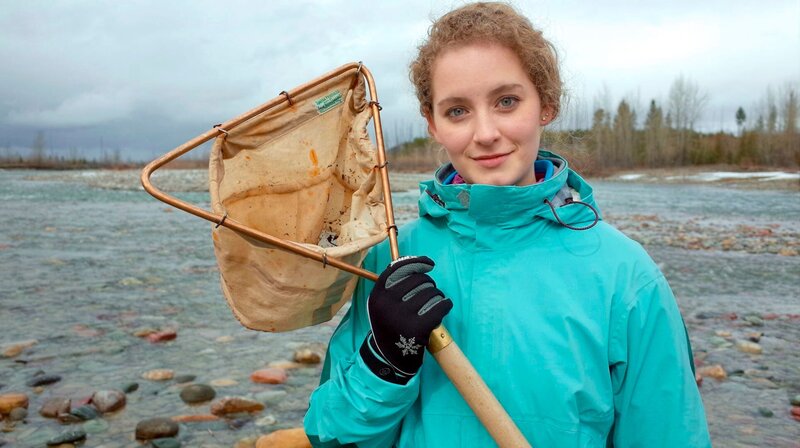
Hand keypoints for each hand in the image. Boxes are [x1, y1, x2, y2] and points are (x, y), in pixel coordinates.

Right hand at [361, 256, 452, 380]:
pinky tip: (445, 306)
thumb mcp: (382, 304)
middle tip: (430, 292)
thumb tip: (417, 263)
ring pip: (431, 292)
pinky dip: (446, 304)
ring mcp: (402, 316)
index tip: (429, 264)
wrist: (389, 358)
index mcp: (377, 295)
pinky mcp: (418, 328)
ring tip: (434, 303)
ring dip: (437, 295)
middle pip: (418, 279)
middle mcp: (387, 303)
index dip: (416, 262)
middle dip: (429, 283)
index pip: (398, 268)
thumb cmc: (390, 325)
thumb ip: (393, 285)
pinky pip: (440, 306)